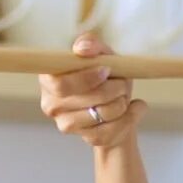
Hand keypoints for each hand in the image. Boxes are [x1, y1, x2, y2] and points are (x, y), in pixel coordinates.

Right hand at [39, 33, 146, 147]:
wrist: (120, 108)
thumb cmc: (107, 77)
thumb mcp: (103, 55)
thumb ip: (91, 44)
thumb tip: (82, 49)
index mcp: (49, 79)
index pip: (61, 84)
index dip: (86, 78)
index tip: (107, 70)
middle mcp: (51, 104)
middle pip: (85, 98)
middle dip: (112, 89)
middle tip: (123, 83)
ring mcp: (66, 124)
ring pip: (101, 114)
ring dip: (121, 102)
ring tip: (125, 95)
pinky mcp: (86, 138)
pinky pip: (112, 130)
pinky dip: (130, 117)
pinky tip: (133, 108)